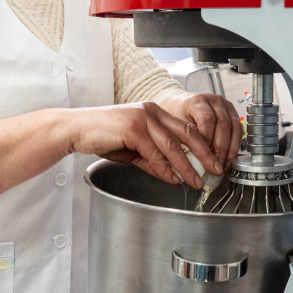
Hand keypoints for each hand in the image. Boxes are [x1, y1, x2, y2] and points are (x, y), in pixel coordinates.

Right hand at [68, 102, 223, 189]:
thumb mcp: (134, 149)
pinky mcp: (132, 128)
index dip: (203, 145)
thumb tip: (173, 175)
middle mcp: (152, 111)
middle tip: (215, 170)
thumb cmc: (104, 135)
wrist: (78, 129)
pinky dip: (164, 168)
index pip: (187, 128)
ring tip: (196, 180)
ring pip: (173, 144)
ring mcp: (142, 118)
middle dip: (204, 154)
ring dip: (187, 165)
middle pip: (187, 133)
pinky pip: (153, 152)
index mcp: (155, 112)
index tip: (212, 161)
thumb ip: (153, 159)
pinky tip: (172, 178)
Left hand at [159, 92, 240, 168]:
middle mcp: (214, 101)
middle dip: (220, 149)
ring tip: (224, 164)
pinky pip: (239, 130)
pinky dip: (235, 146)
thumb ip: (186, 141)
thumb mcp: (177, 126)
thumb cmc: (178, 115)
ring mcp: (225, 105)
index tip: (206, 157)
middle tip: (216, 165)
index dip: (208, 140)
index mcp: (197, 101)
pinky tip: (229, 158)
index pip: (207, 120)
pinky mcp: (233, 112)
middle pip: (223, 125)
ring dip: (230, 149)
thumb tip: (195, 163)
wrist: (182, 105)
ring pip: (234, 128)